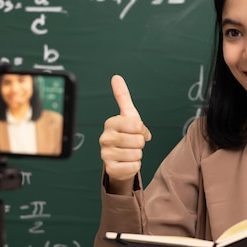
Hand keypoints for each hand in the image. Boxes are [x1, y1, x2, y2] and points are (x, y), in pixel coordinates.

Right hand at [99, 75, 151, 193]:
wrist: (120, 159)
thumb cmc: (126, 134)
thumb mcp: (128, 115)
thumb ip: (123, 96)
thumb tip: (116, 77)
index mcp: (110, 123)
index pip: (136, 125)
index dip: (141, 130)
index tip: (135, 131)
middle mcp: (105, 138)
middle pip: (138, 141)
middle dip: (140, 143)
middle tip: (132, 143)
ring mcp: (105, 154)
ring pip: (137, 154)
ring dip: (138, 155)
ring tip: (129, 152)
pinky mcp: (110, 169)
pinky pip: (134, 167)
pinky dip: (135, 166)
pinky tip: (127, 163)